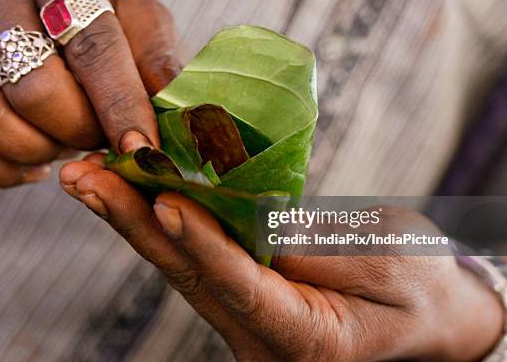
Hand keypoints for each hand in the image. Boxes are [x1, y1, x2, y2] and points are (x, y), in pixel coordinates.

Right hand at [0, 0, 178, 185]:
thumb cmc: (92, 4)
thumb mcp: (135, 13)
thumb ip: (156, 60)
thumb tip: (176, 118)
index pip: (93, 48)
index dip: (120, 107)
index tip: (141, 151)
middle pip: (37, 91)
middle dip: (78, 131)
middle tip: (98, 134)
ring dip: (35, 150)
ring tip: (61, 142)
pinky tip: (31, 161)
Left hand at [60, 154, 502, 360]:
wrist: (428, 318)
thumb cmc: (419, 290)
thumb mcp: (388, 266)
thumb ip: (315, 250)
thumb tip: (249, 219)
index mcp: (305, 337)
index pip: (242, 286)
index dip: (202, 243)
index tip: (164, 201)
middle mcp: (259, 333)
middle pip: (188, 273)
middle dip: (134, 221)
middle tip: (85, 178)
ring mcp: (243, 317)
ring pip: (179, 264)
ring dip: (132, 217)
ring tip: (88, 176)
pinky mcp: (239, 293)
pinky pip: (193, 254)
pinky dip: (157, 219)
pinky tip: (129, 189)